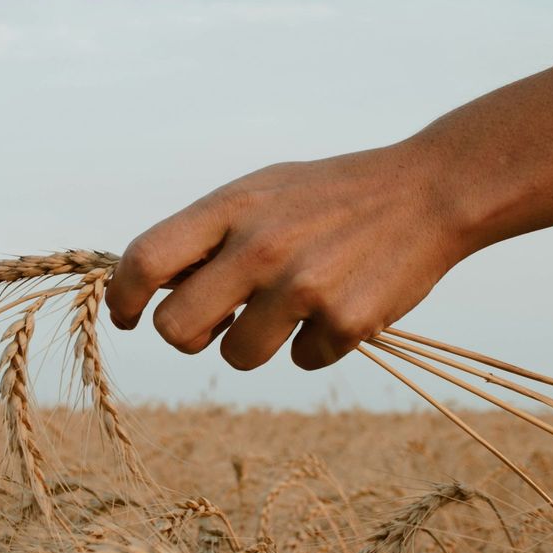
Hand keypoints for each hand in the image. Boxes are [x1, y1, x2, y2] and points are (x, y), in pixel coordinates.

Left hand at [105, 140, 466, 370]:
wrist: (428, 192)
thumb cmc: (333, 195)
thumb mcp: (264, 192)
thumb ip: (210, 234)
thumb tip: (155, 288)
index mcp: (232, 209)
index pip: (146, 260)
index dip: (124, 297)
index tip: (129, 316)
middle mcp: (260, 248)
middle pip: (177, 330)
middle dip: (189, 337)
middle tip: (215, 325)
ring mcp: (303, 288)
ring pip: (237, 356)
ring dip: (255, 345)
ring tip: (291, 308)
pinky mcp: (345, 323)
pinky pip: (302, 360)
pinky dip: (316, 343)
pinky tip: (341, 304)